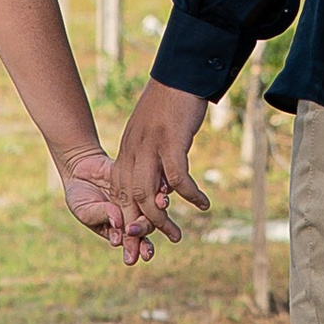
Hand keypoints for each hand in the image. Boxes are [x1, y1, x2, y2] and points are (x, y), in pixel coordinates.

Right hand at [55, 148, 153, 264]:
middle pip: (144, 228)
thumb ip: (102, 216)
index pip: (131, 242)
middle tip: (144, 240)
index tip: (139, 256)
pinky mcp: (139, 182)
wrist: (80, 169)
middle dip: (146, 234)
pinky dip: (159, 192)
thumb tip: (118, 223)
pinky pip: (151, 188)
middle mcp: (131, 216)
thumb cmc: (80, 196)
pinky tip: (162, 194)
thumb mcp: (86, 210)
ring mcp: (136, 199)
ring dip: (159, 212)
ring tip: (161, 208)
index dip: (136, 249)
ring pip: (152, 209)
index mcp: (118, 229)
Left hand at [112, 81, 208, 241]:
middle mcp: (133, 152)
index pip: (121, 193)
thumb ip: (150, 159)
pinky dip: (189, 195)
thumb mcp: (152, 134)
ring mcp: (150, 147)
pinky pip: (177, 177)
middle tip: (154, 248)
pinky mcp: (170, 141)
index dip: (127, 219)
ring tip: (177, 236)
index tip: (136, 241)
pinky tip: (202, 204)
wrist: (179, 75)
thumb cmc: (169, 105)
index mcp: (127, 152)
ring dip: (162, 219)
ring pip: (148, 194)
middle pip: (130, 199)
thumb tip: (161, 186)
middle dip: (141, 228)